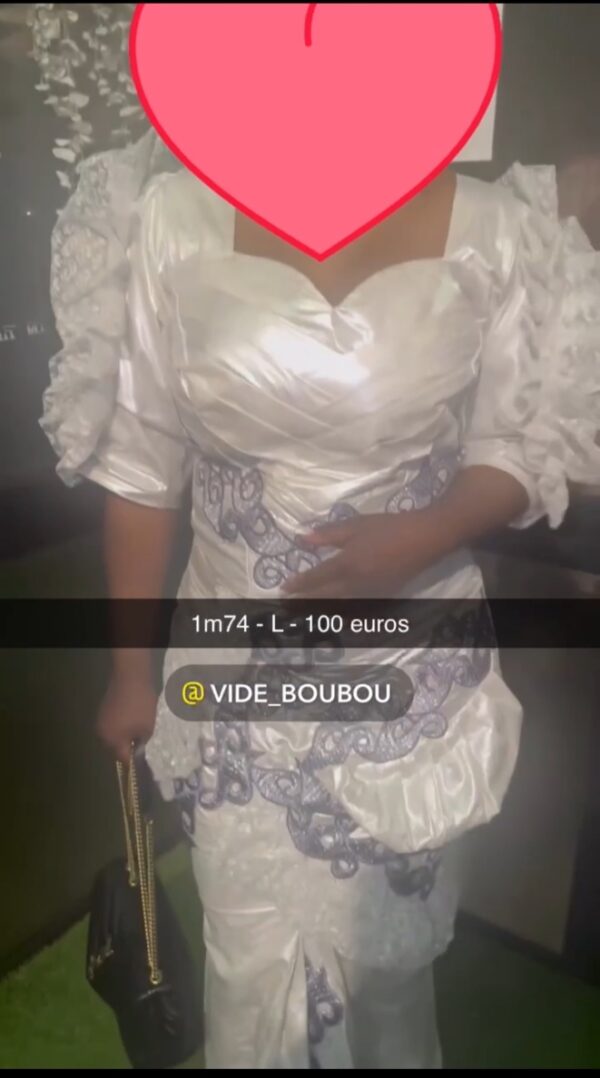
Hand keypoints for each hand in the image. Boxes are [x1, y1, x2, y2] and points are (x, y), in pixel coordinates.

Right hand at [96, 672, 157, 763]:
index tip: (141, 762)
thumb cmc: (140, 705)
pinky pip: (111, 726)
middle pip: (114, 749)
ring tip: (136, 733)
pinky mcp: (103, 711)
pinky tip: (130, 721)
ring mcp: (101, 721)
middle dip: (126, 748)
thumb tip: (137, 748)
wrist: (131, 677)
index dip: (133, 761)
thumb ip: (141, 742)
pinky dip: (119, 727)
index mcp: (112, 740)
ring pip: (112, 737)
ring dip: (122, 737)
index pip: (122, 758)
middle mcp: (102, 733)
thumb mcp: (147, 727)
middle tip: (140, 746)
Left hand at [281, 510, 452, 598]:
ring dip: (319, 610)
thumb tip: (302, 539)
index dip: (299, 584)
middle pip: (324, 597)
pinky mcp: (381, 597)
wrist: (424, 539)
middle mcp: (355, 583)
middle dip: (304, 602)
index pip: (316, 577)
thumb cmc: (389, 527)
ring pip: (338, 606)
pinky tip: (333, 614)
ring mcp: (369, 593)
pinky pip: (355, 608)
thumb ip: (328, 535)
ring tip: (303, 612)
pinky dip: (341, 613)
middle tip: (287, 607)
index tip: (283, 588)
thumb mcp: (356, 525)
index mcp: (347, 564)